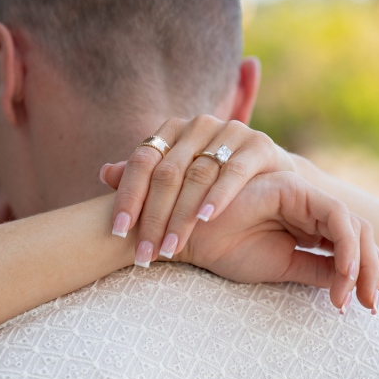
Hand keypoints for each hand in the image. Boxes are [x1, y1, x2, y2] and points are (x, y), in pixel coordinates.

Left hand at [102, 115, 293, 262]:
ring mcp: (231, 131)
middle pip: (167, 172)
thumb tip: (104, 174)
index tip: (118, 232)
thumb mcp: (178, 180)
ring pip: (198, 175)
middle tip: (144, 253)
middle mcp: (199, 125)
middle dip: (153, 217)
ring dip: (182, 216)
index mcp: (173, 130)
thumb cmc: (215, 182)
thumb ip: (144, 177)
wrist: (273, 180)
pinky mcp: (259, 144)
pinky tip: (206, 219)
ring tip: (170, 247)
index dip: (128, 197)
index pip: (142, 161)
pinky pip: (235, 171)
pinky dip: (219, 196)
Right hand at [180, 171, 378, 312]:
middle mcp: (309, 206)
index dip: (370, 271)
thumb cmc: (225, 250)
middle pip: (361, 232)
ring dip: (361, 263)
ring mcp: (303, 194)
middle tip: (372, 304)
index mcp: (307, 223)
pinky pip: (336, 215)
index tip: (377, 304)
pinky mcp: (294, 188)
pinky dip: (345, 246)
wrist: (188, 237)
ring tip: (351, 296)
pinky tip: (341, 274)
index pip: (350, 243)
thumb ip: (318, 270)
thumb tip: (354, 285)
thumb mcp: (282, 267)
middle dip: (373, 270)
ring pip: (354, 224)